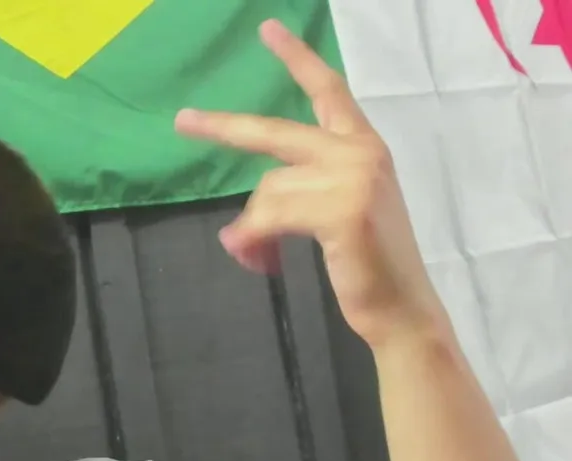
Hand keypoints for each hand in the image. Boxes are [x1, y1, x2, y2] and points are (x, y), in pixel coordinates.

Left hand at [173, 19, 448, 349]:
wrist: (400, 307)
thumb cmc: (367, 263)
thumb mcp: (335, 213)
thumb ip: (296, 196)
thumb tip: (235, 229)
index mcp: (364, 146)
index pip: (328, 91)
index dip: (297, 59)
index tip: (268, 30)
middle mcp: (360, 152)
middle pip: (274, 132)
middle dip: (224, 127)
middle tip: (183, 121)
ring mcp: (353, 178)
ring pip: (268, 190)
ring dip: (251, 229)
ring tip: (255, 256)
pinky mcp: (341, 210)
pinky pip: (270, 217)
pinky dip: (254, 240)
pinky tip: (258, 259)